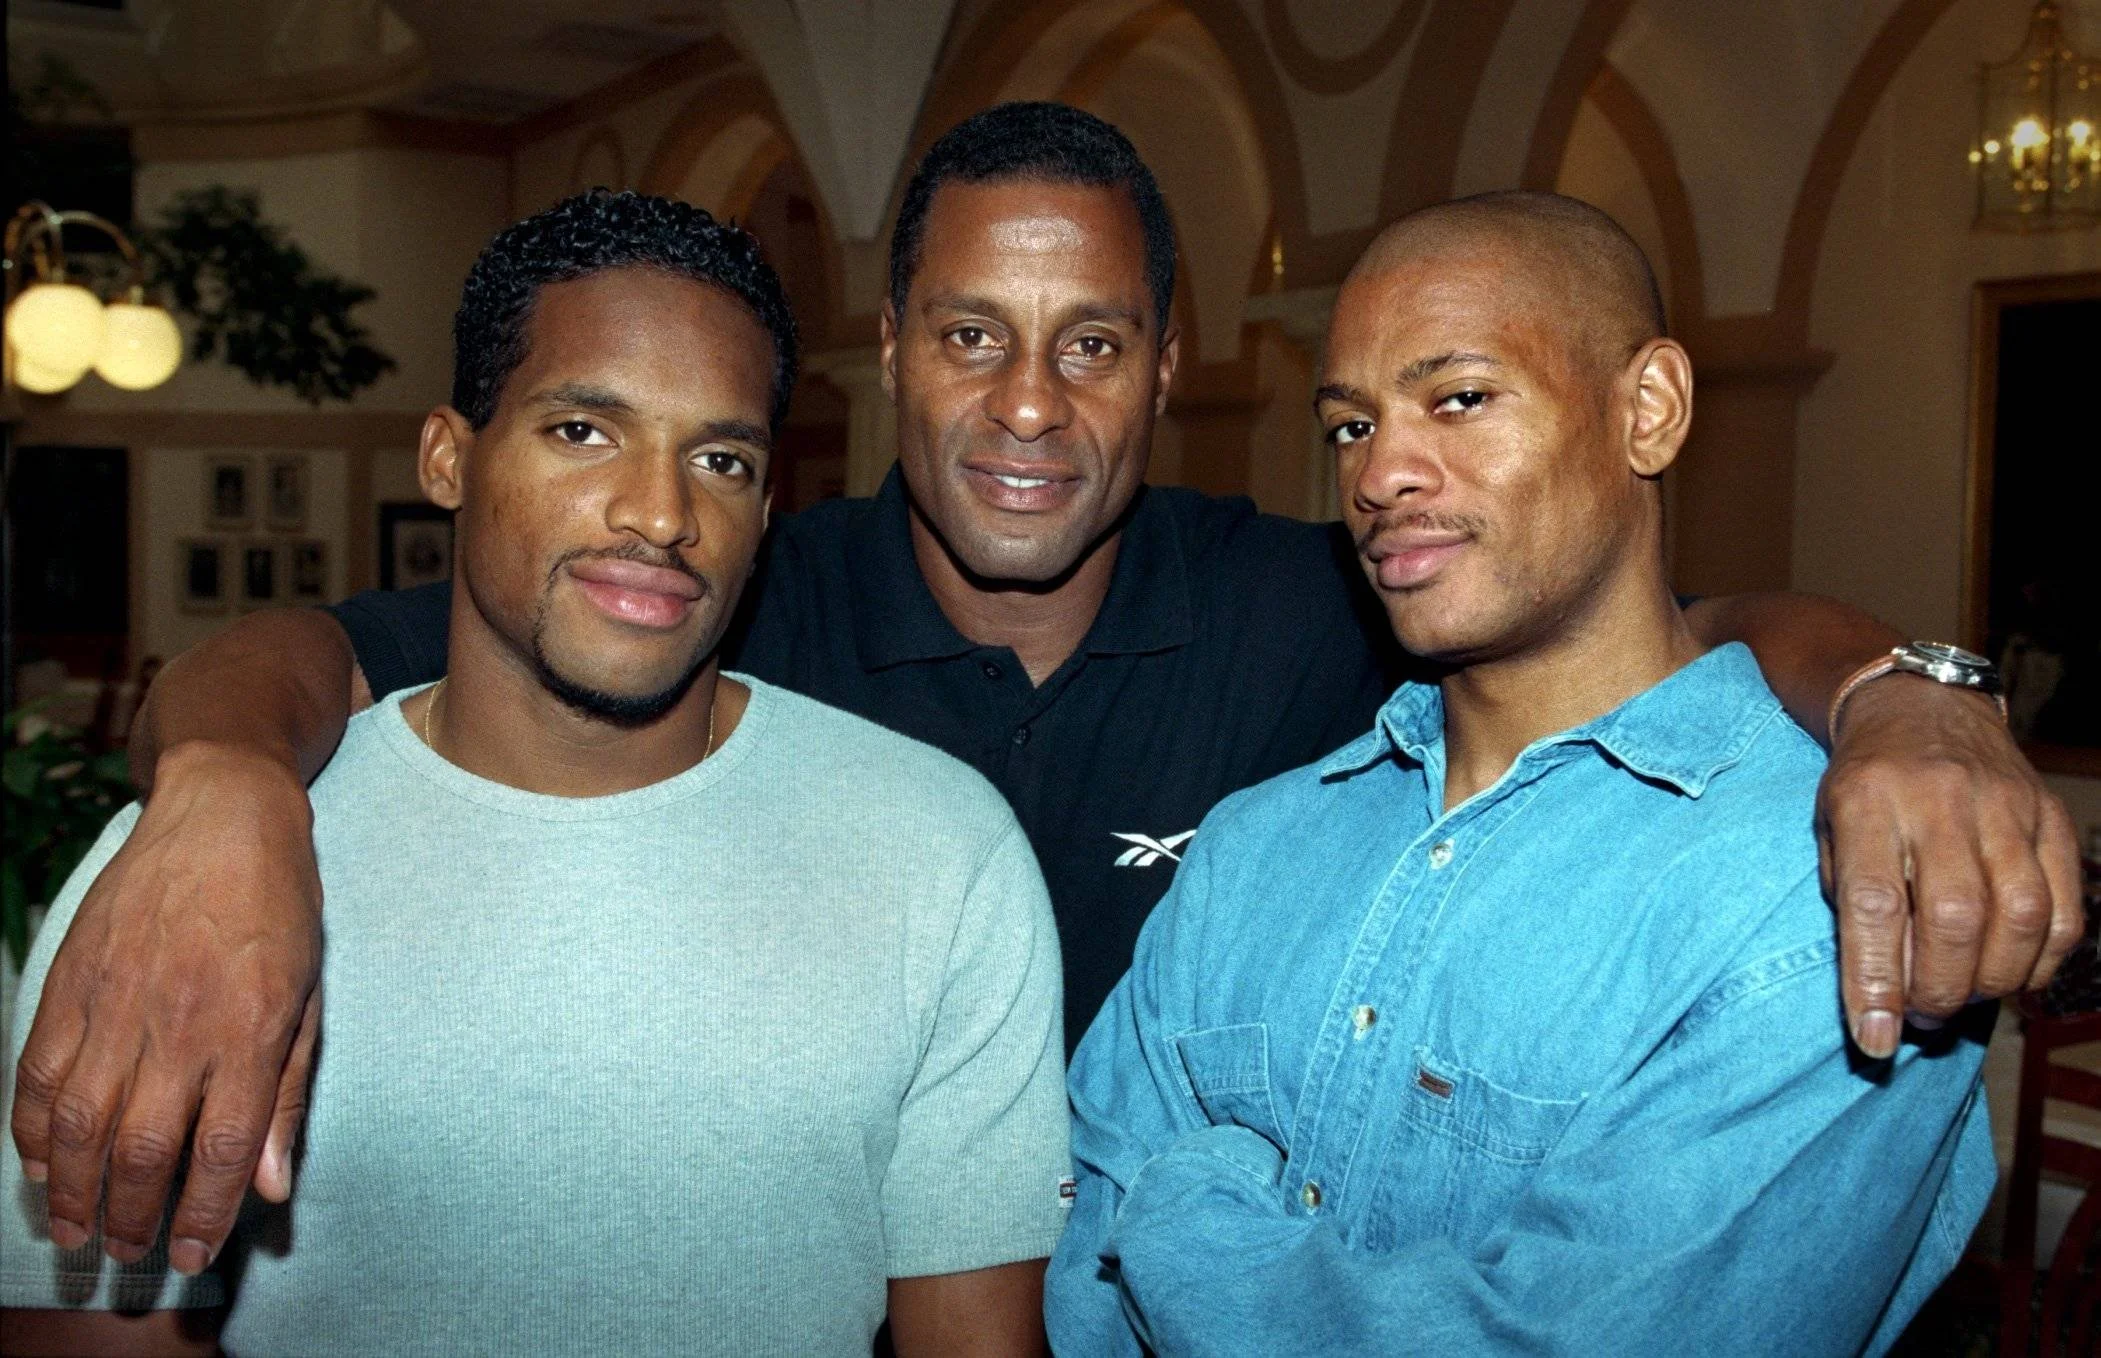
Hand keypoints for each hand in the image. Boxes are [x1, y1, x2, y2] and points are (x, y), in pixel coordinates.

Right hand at [10, 740, 321, 1275]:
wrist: (221, 815)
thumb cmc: (281, 906)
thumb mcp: (311, 996)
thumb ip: (288, 1095)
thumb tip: (275, 1187)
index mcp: (250, 1028)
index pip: (223, 1147)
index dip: (205, 1214)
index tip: (192, 1255)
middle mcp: (179, 1023)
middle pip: (144, 1148)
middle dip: (135, 1215)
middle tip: (132, 1251)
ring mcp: (117, 1001)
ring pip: (82, 1122)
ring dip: (76, 1189)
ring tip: (80, 1230)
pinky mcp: (72, 981)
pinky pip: (40, 1073)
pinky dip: (34, 1130)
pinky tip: (44, 1165)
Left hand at [1816, 675, 2084, 1057]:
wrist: (1921, 708)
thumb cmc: (1865, 787)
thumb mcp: (1831, 831)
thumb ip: (1853, 907)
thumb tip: (1885, 999)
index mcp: (1867, 801)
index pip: (1873, 904)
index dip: (1875, 981)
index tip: (1873, 1040)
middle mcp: (1940, 800)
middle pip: (1955, 917)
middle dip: (1940, 987)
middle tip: (1922, 1015)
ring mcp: (2005, 805)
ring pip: (2021, 916)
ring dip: (1994, 980)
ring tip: (1964, 996)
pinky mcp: (2051, 816)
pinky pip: (2065, 906)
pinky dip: (2044, 959)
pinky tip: (2013, 973)